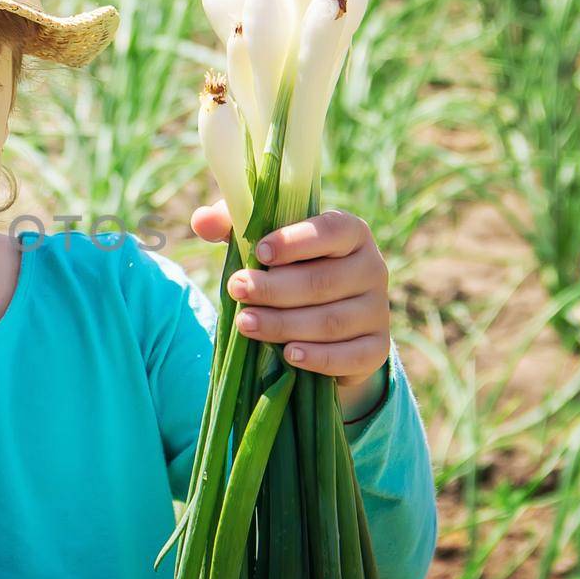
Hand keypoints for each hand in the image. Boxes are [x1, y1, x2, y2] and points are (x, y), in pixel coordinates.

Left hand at [191, 200, 390, 421]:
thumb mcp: (262, 243)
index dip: (295, 241)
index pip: (331, 230)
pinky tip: (288, 354)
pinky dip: (318, 357)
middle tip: (237, 290)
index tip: (259, 252)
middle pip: (324, 281)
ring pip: (332, 320)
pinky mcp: (376, 348)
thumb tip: (202, 221)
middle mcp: (372, 268)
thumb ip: (232, 225)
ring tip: (245, 323)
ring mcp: (377, 310)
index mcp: (350, 233)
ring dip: (284, 324)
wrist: (325, 323)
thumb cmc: (289, 270)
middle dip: (275, 288)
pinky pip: (351, 355)